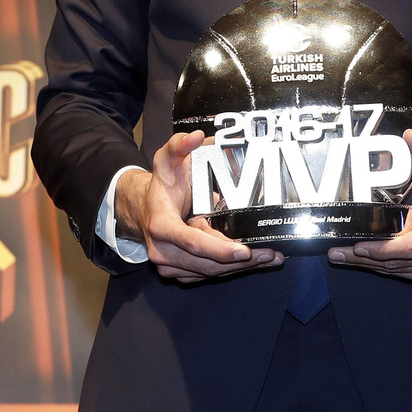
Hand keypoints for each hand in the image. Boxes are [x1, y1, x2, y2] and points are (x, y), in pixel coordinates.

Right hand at [116, 131, 282, 282]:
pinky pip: (208, 274)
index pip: (193, 242)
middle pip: (207, 264)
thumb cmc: (160, 186)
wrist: (142, 209)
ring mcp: (170, 266)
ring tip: (269, 258)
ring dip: (240, 269)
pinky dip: (230, 270)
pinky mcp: (180, 272)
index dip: (219, 249)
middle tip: (269, 254)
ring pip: (210, 273)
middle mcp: (163, 252)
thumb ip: (179, 145)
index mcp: (161, 227)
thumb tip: (196, 136)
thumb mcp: (166, 160)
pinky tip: (253, 262)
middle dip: (240, 262)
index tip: (243, 250)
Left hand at [329, 130, 411, 282]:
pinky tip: (361, 262)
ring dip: (369, 266)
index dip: (384, 249)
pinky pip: (405, 273)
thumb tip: (409, 136)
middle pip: (400, 261)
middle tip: (337, 252)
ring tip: (341, 257)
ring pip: (399, 270)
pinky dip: (382, 268)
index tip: (360, 245)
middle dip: (366, 258)